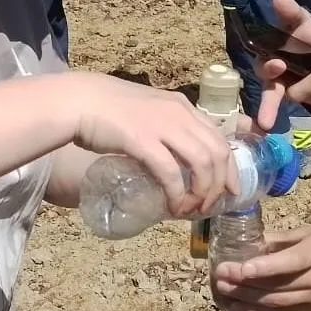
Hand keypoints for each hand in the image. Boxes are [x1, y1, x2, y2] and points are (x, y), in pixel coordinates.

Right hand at [69, 73, 237, 217]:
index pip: (220, 138)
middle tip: (208, 206)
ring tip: (191, 209)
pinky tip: (172, 205)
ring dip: (202, 192)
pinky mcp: (143, 140)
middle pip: (218, 153)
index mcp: (183, 107)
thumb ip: (165, 128)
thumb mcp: (150, 112)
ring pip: (202, 163)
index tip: (231, 191)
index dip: (231, 169)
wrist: (79, 101)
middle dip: (219, 185)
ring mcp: (162, 126)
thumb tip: (175, 157)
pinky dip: (177, 193)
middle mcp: (179, 113)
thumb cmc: (109, 108)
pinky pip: (171, 172)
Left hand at [211, 226, 310, 310]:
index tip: (240, 267)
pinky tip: (239, 306)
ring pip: (276, 303)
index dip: (263, 267)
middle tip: (220, 276)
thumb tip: (253, 242)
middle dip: (245, 284)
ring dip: (246, 299)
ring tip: (223, 291)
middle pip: (276, 287)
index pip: (288, 264)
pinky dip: (258, 310)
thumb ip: (283, 239)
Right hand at [254, 0, 310, 130]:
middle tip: (267, 120)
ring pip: (300, 95)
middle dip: (268, 108)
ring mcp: (297, 92)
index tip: (278, 63)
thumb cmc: (304, 36)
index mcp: (269, 63)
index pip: (263, 70)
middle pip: (271, 96)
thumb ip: (290, 13)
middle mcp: (279, 82)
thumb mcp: (300, 21)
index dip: (269, 69)